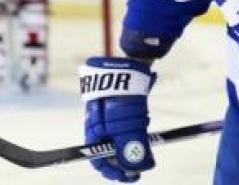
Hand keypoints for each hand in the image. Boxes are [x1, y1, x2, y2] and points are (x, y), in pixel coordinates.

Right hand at [81, 57, 155, 181]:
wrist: (128, 65)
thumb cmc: (121, 98)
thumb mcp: (127, 129)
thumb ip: (132, 151)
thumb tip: (140, 168)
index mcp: (93, 134)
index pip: (99, 162)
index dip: (115, 172)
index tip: (133, 177)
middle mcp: (98, 126)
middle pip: (112, 151)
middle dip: (129, 158)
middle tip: (146, 162)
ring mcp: (109, 115)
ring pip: (122, 137)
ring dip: (135, 142)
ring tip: (146, 139)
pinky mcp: (120, 105)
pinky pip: (128, 123)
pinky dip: (137, 127)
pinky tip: (144, 121)